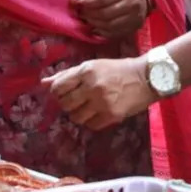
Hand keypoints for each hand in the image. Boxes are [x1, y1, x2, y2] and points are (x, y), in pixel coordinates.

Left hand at [43, 57, 157, 130]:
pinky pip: (91, 125)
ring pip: (76, 117)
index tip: (64, 93)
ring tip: (88, 107)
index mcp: (86, 70)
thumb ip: (67, 74)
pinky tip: (98, 112)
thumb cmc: (117, 69)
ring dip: (79, 114)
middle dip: (67, 104)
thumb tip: (43, 83)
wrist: (146, 77)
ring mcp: (102, 102)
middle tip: (77, 100)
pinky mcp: (112, 115)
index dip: (57, 93)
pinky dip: (92, 121)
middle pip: (65, 104)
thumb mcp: (92, 66)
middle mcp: (92, 86)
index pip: (58, 88)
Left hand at [71, 0, 149, 38]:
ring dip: (94, 24)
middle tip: (81, 13)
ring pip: (109, 25)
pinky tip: (96, 27)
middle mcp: (131, 5)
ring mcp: (134, 18)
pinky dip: (102, 32)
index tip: (76, 3)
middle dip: (89, 15)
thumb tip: (75, 1)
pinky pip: (114, 33)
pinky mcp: (133, 28)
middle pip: (105, 14)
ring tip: (87, 19)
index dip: (87, 3)